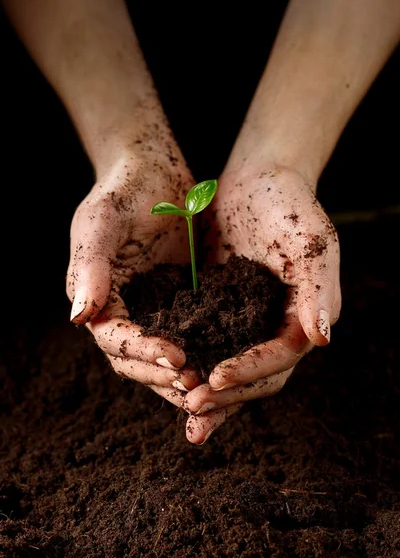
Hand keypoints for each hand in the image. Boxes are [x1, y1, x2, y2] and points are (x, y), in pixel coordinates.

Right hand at [67, 144, 200, 394]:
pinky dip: (203, 354)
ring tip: (212, 387)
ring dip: (182, 377)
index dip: (142, 352)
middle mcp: (124, 313)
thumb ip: (89, 267)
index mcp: (99, 299)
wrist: (155, 170)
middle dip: (164, 376)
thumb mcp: (101, 221)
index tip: (175, 357)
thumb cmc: (123, 190)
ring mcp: (153, 311)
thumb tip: (79, 318)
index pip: (115, 340)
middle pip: (137, 361)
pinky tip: (226, 363)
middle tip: (198, 385)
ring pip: (163, 359)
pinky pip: (191, 337)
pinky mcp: (181, 304)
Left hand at [182, 164, 340, 443]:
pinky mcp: (222, 313)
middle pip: (256, 378)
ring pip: (231, 370)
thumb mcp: (311, 239)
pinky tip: (170, 377)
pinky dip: (194, 366)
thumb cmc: (289, 204)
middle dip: (227, 396)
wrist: (257, 180)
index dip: (251, 371)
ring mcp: (249, 323)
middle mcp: (277, 328)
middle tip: (193, 408)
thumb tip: (322, 339)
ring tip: (185, 412)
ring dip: (211, 394)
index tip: (217, 377)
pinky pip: (208, 347)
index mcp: (303, 317)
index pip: (280, 359)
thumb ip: (319, 287)